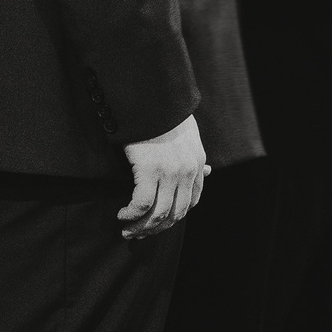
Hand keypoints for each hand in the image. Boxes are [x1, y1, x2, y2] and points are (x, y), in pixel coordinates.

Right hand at [119, 113, 206, 239]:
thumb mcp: (188, 135)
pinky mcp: (150, 169)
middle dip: (156, 229)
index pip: (191, 202)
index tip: (158, 224)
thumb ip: (194, 157)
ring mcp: (170, 172)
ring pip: (159, 213)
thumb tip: (209, 171)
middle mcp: (187, 171)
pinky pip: (142, 204)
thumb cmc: (163, 114)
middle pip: (175, 213)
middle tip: (138, 234)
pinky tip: (122, 215)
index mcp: (197, 163)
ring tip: (128, 230)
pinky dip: (131, 214)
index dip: (174, 218)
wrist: (151, 96)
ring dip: (142, 227)